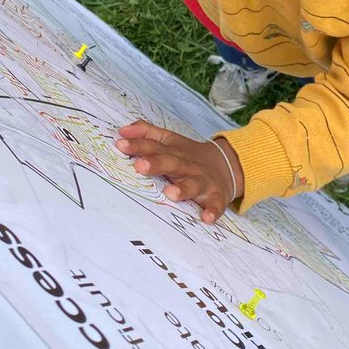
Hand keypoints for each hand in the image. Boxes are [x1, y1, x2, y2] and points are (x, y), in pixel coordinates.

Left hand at [116, 121, 243, 223]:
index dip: (138, 145)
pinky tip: (206, 217)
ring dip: (184, 188)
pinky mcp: (216, 196)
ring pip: (193, 184)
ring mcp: (203, 181)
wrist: (227, 164)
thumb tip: (123, 131)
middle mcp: (187, 165)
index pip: (154, 146)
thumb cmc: (188, 156)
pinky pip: (215, 204)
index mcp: (174, 151)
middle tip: (140, 166)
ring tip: (171, 193)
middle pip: (172, 163)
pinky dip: (213, 210)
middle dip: (157, 164)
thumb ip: (147, 134)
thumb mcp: (169, 140)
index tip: (121, 144)